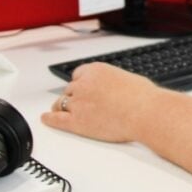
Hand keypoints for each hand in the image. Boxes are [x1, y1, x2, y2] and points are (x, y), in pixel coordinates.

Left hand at [41, 62, 158, 142]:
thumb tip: (115, 88)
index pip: (78, 75)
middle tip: (79, 103)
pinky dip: (49, 119)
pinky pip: (57, 119)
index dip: (79, 83)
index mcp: (96, 70)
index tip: (81, 88)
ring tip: (60, 111)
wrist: (145, 112)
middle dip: (73, 96)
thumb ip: (114, 82)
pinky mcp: (76, 121)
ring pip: (60, 103)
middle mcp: (83, 84)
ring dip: (61, 106)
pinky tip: (46, 119)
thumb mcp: (128, 79)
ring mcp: (78, 103)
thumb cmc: (143, 97)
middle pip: (70, 90)